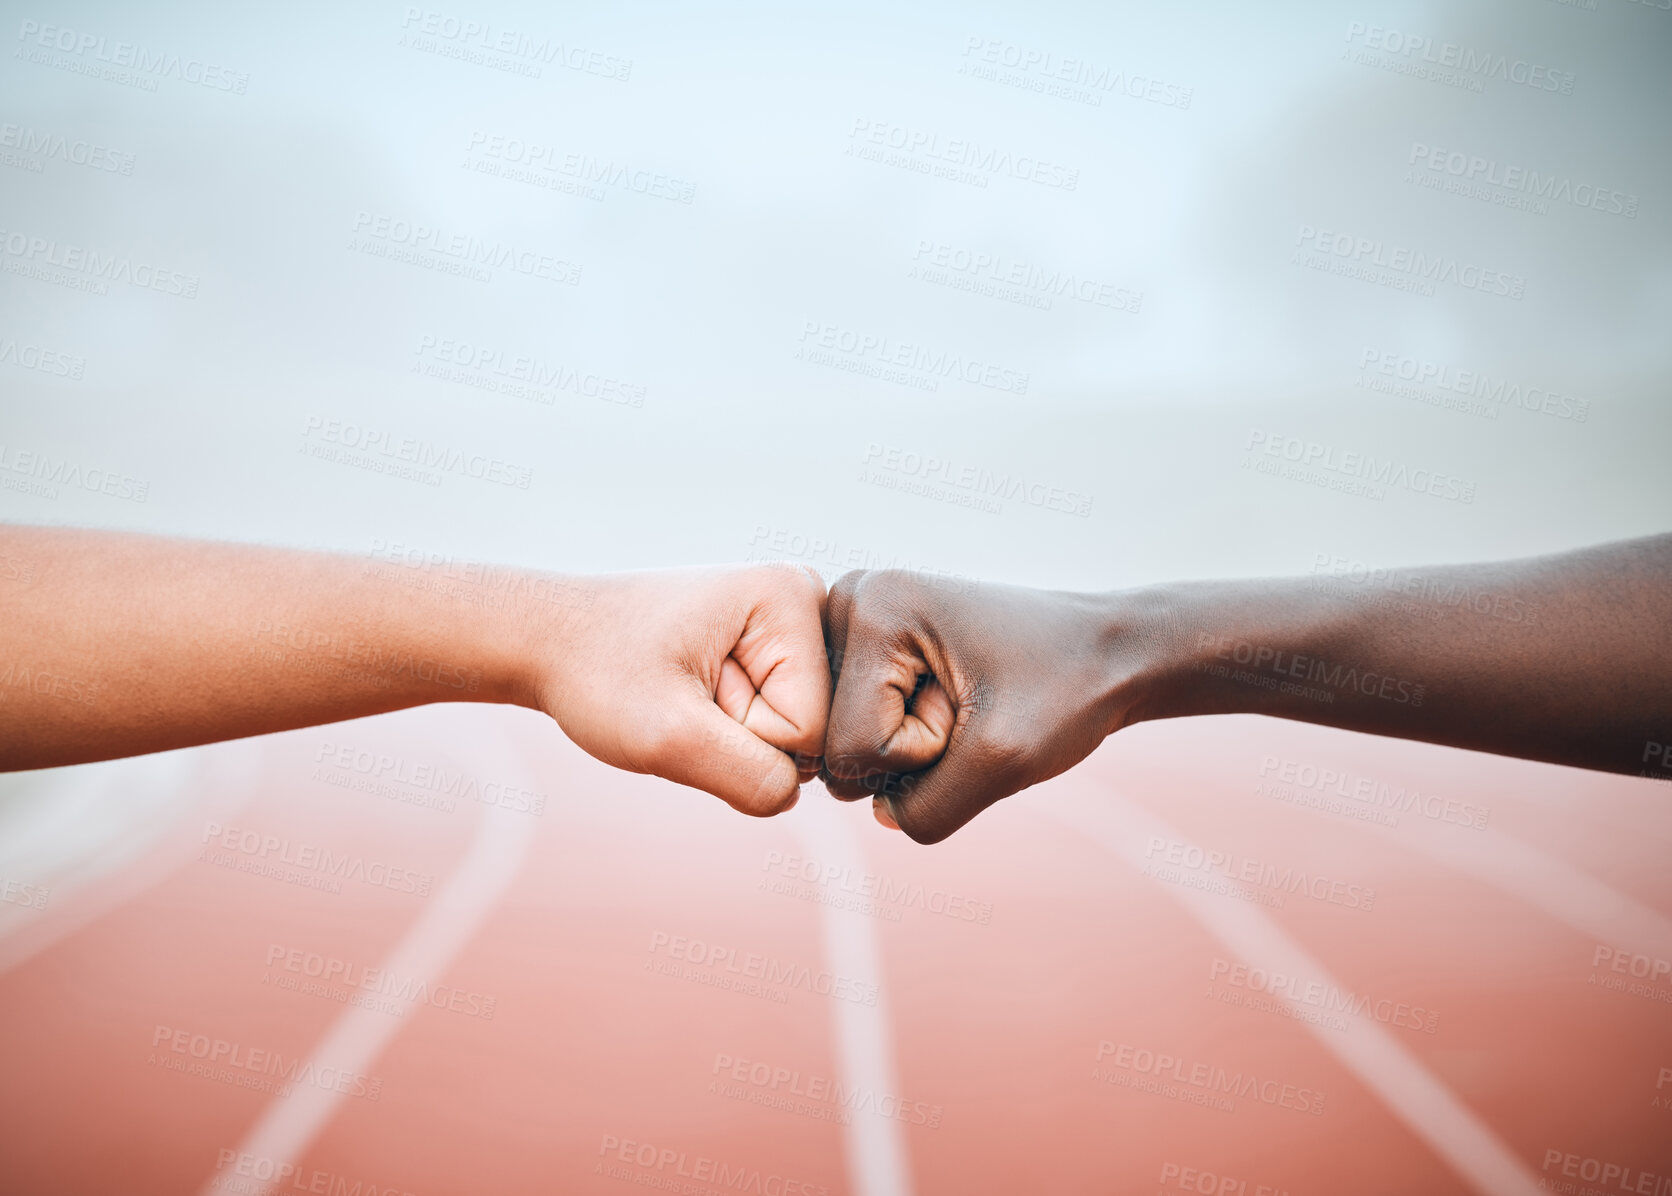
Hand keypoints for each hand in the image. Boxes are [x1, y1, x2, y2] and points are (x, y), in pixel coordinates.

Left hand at [532, 565, 829, 815]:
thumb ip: (749, 777)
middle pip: (812, 730)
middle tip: (683, 697)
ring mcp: (792, 626)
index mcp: (792, 595)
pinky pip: (776, 725)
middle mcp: (807, 600)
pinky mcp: (776, 649)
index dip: (744, 735)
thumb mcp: (668, 735)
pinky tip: (693, 693)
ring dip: (733, 736)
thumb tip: (793, 796)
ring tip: (684, 694)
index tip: (688, 695)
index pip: (810, 727)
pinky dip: (729, 729)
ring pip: (793, 735)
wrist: (551, 642)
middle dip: (742, 737)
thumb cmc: (597, 673)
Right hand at [820, 570, 1141, 842]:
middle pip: (837, 748)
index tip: (974, 704)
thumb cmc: (1067, 689)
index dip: (923, 753)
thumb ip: (926, 811)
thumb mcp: (1002, 762)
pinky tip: (951, 701)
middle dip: (911, 751)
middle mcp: (847, 603)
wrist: (1107, 652)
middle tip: (970, 703)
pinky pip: (863, 736)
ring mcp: (853, 625)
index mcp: (870, 606)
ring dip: (913, 749)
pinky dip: (913, 740)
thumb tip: (882, 815)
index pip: (851, 749)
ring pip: (847, 748)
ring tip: (964, 701)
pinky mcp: (867, 649)